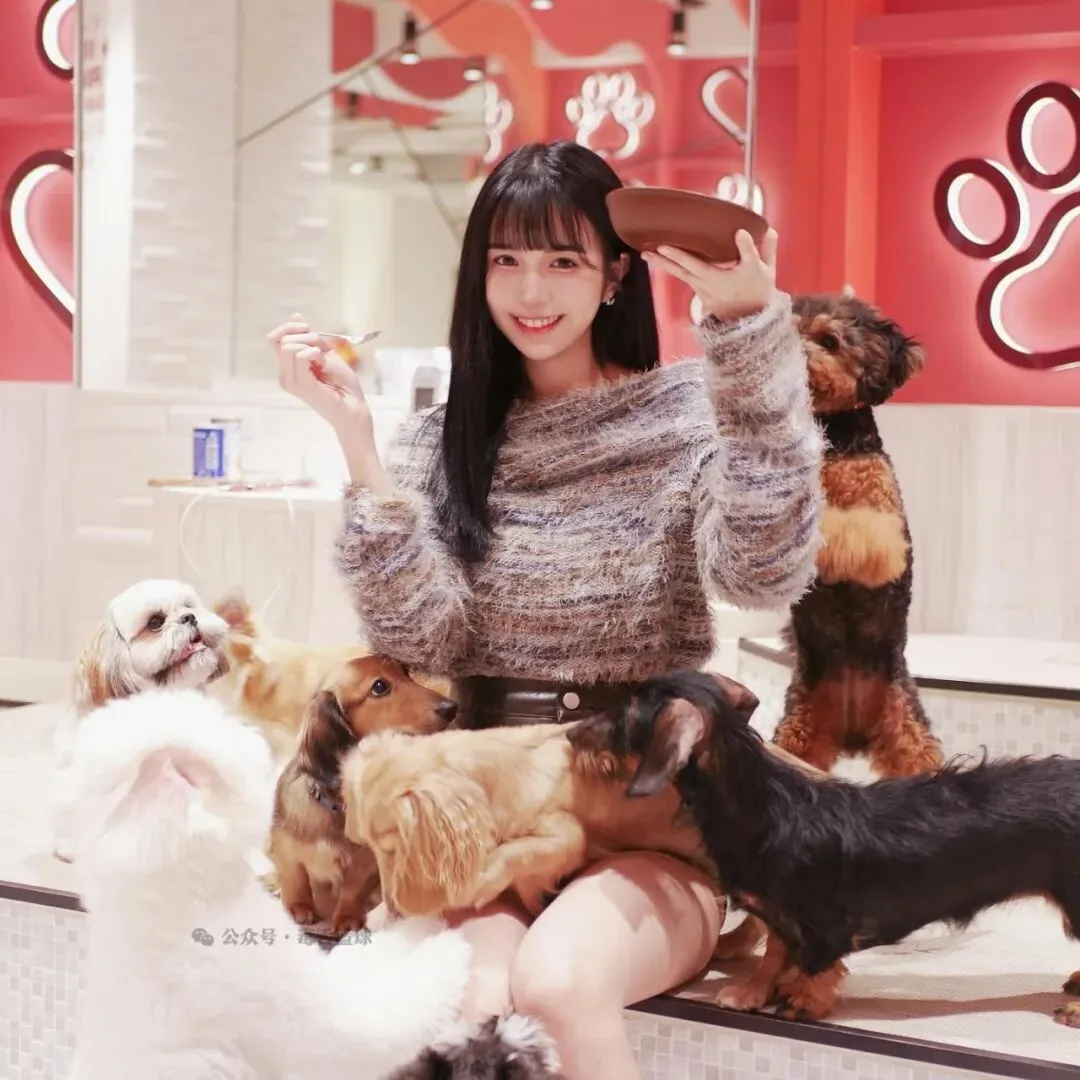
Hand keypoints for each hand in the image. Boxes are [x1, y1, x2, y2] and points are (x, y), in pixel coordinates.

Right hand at [268, 313, 372, 437]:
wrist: (354, 407)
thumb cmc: (342, 384)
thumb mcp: (325, 353)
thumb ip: (309, 338)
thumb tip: (295, 316)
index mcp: (288, 368)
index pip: (274, 338)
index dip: (290, 327)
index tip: (308, 328)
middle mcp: (285, 375)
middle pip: (281, 340)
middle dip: (304, 335)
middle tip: (322, 349)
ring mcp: (291, 381)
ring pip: (288, 346)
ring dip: (310, 343)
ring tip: (323, 357)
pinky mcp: (302, 385)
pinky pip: (300, 356)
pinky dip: (314, 352)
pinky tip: (323, 361)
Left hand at [644, 228, 777, 322]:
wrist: (752, 320)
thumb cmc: (758, 292)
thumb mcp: (765, 271)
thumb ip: (763, 249)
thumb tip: (767, 229)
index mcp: (716, 278)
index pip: (694, 264)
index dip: (678, 254)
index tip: (663, 246)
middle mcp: (705, 285)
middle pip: (680, 271)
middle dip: (663, 260)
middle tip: (646, 251)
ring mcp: (701, 291)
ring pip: (680, 275)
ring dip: (664, 264)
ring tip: (648, 254)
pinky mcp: (701, 293)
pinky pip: (686, 278)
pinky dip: (675, 269)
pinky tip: (665, 260)